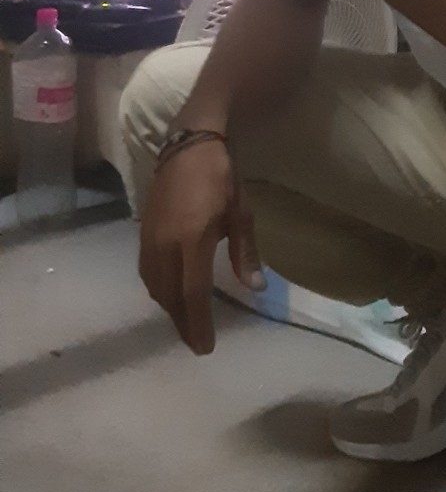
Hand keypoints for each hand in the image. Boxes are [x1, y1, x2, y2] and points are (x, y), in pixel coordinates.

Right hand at [138, 139, 263, 354]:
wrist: (188, 144)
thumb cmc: (221, 176)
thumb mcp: (241, 212)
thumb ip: (246, 252)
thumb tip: (257, 288)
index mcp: (192, 240)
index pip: (193, 294)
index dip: (198, 324)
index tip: (205, 347)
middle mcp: (165, 245)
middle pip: (170, 297)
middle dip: (183, 323)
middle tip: (196, 343)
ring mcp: (150, 239)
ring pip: (155, 287)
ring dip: (170, 309)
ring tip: (185, 323)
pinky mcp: (143, 233)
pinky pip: (147, 273)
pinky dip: (159, 290)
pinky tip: (170, 295)